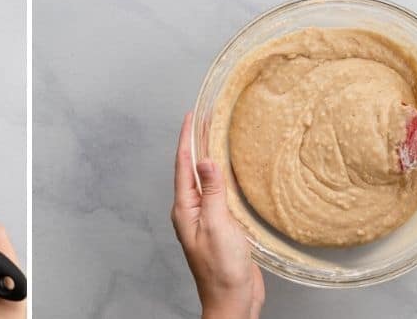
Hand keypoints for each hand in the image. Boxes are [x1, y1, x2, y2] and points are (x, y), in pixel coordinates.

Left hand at [172, 113, 262, 318]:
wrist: (233, 302)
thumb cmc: (222, 271)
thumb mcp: (217, 226)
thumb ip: (212, 193)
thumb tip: (206, 161)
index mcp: (185, 209)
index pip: (184, 164)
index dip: (188, 138)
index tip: (191, 115)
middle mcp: (192, 211)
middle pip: (192, 168)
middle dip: (197, 142)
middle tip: (205, 117)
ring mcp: (206, 219)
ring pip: (205, 180)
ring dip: (210, 157)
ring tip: (216, 135)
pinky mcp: (221, 226)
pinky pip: (218, 194)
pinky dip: (223, 177)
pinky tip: (230, 171)